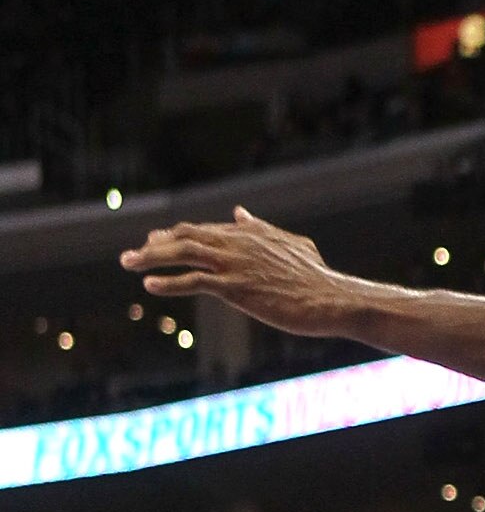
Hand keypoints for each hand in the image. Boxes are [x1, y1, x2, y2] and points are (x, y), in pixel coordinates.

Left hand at [120, 208, 352, 335]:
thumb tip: (241, 212)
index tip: (154, 242)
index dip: (174, 235)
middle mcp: (238, 244)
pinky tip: (149, 285)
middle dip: (155, 244)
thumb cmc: (315, 276)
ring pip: (184, 253)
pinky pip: (194, 281)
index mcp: (249, 234)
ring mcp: (235, 264)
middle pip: (186, 236)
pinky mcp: (235, 287)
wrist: (329, 298)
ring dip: (151, 258)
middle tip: (130, 256)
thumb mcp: (291, 244)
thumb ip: (261, 228)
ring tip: (127, 263)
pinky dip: (170, 282)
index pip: (202, 230)